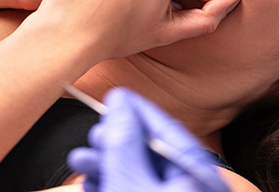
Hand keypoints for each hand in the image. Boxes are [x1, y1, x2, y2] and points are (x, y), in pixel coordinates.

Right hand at [68, 88, 229, 191]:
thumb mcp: (128, 180)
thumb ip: (124, 140)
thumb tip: (120, 101)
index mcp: (197, 174)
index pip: (166, 128)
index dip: (136, 109)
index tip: (113, 97)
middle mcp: (190, 183)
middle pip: (151, 149)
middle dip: (116, 140)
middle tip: (94, 134)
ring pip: (139, 170)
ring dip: (106, 163)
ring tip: (81, 160)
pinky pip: (135, 186)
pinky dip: (112, 181)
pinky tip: (91, 180)